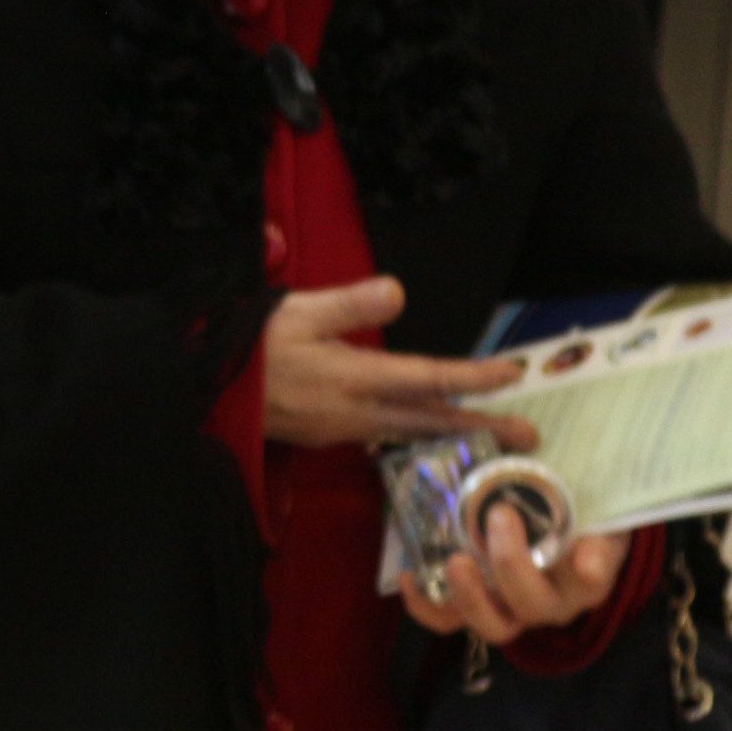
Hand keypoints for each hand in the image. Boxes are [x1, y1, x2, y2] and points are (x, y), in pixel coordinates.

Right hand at [261, 278, 540, 451]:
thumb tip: (398, 292)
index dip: (473, 377)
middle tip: (530, 439)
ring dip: (453, 434)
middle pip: (432, 420)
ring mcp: (342, 429)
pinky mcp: (326, 435)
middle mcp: (358, 412)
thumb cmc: (248, 346)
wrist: (201, 392)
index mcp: (355, 378)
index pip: (428, 377)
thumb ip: (348, 303)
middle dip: (482, 428)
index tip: (512, 374)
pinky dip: (416, 435)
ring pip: (410, 432)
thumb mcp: (295, 310)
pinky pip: (385, 437)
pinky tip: (424, 431)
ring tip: (489, 438)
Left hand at [402, 504, 634, 645]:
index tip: (583, 559)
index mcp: (587, 576)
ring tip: (457, 562)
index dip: (591, 570)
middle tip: (500, 514)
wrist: (536, 524)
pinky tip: (410, 576)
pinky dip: (426, 606)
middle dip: (514, 564)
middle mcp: (552, 603)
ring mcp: (511, 611)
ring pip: (494, 626)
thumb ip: (564, 490)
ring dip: (472, 597)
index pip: (595, 579)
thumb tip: (543, 468)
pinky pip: (449, 621)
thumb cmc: (563, 511)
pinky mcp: (474, 608)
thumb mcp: (576, 497)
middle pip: (534, 604)